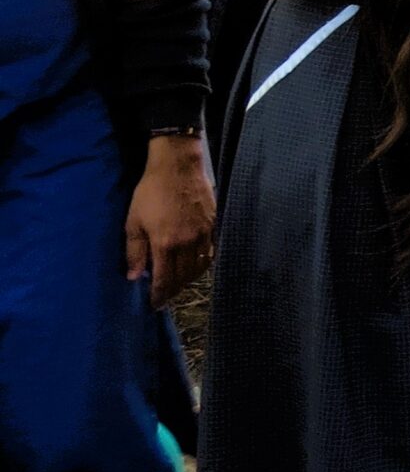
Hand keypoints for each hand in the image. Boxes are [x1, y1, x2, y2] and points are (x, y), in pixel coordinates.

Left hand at [125, 134, 215, 307]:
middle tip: (165, 297)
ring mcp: (204, 233)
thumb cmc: (150, 192)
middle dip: (174, 290)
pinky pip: (210, 252)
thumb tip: (135, 277)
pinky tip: (194, 264)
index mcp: (166, 243)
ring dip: (189, 279)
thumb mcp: (133, 221)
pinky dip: (202, 263)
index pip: (165, 279)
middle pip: (184, 277)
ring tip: (179, 283)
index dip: (160, 295)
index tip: (154, 304)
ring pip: (200, 267)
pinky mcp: (213, 224)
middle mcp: (188, 242)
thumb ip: (134, 251)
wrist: (178, 166)